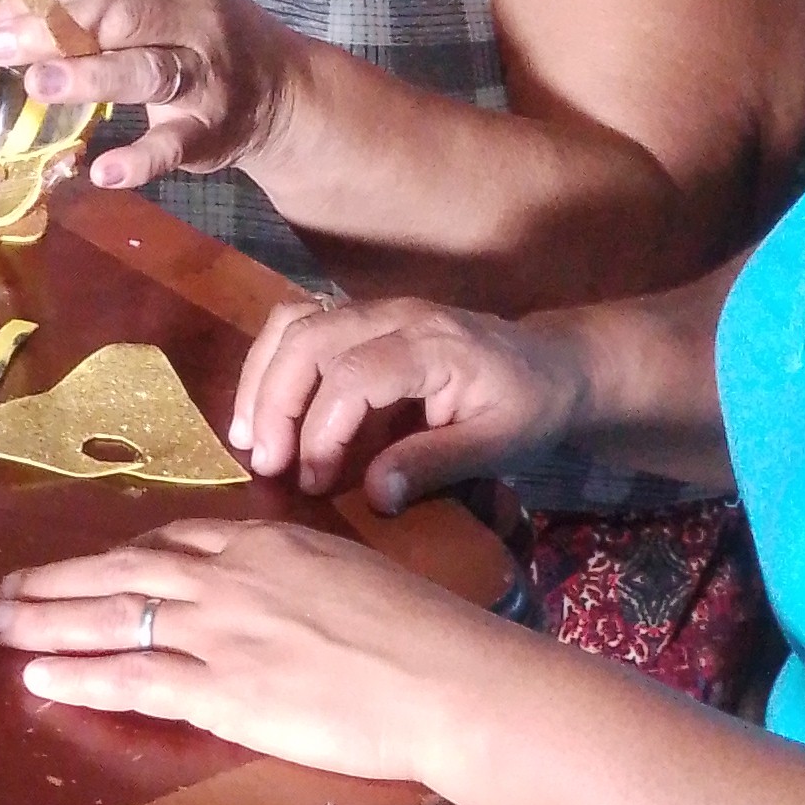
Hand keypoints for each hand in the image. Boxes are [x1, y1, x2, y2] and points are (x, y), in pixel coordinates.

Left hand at [0, 0, 300, 186]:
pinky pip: (172, 143)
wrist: (280, 89)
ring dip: (87, 77)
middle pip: (115, 15)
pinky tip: (104, 173)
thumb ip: (92, 3)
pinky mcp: (210, 128)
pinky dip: (139, 160)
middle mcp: (192, 13)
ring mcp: (205, 71)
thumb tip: (5, 15)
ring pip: (143, 69)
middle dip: (50, 31)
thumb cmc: (194, 35)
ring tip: (36, 87)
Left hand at [0, 516, 514, 782]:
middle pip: (122, 571)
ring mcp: (222, 633)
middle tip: (5, 593)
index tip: (82, 567)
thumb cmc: (426, 635)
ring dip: (45, 623)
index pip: (173, 544)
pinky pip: (132, 678)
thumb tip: (288, 599)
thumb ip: (305, 581)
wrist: (447, 677)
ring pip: (113, 619)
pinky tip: (38, 678)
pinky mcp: (222, 691)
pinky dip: (79, 676)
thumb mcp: (357, 578)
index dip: (118, 558)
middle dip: (57, 582)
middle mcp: (231, 579)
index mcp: (267, 545)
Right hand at [230, 294, 587, 501]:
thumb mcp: (498, 445)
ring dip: (262, 380)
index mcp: (434, 345)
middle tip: (266, 466)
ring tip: (249, 439)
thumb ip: (435, 465)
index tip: (315, 483)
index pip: (353, 376)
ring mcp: (376, 309)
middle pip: (310, 339)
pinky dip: (272, 365)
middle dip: (276, 403)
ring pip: (295, 323)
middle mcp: (396, 314)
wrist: (554, 364)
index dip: (321, 432)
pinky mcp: (363, 318)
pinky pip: (302, 324)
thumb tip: (373, 495)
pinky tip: (263, 413)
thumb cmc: (531, 407)